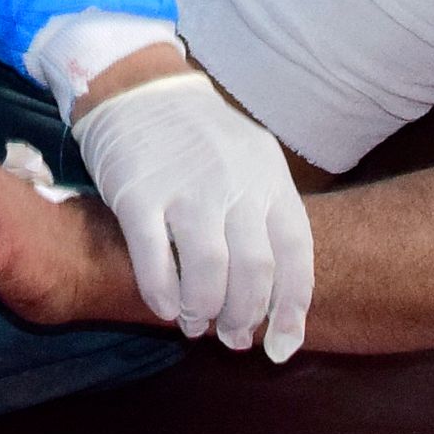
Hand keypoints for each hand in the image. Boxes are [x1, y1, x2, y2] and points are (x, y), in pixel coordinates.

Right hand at [69, 66, 312, 355]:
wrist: (139, 88)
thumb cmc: (200, 139)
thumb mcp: (250, 163)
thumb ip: (265, 219)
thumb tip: (276, 301)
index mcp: (269, 175)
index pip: (295, 253)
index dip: (291, 309)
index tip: (279, 346)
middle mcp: (234, 181)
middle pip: (254, 270)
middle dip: (243, 317)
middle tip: (229, 336)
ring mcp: (186, 187)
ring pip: (208, 272)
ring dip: (203, 311)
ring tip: (195, 324)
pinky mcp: (138, 194)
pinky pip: (155, 262)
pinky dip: (162, 296)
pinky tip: (165, 308)